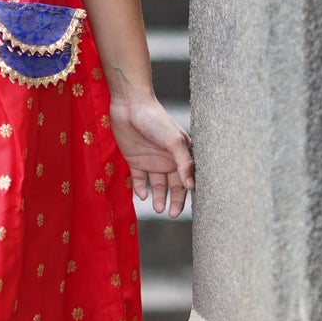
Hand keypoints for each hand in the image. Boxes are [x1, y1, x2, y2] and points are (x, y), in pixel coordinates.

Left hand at [108, 93, 193, 217]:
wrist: (130, 105)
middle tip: (172, 215)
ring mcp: (150, 160)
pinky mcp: (134, 159)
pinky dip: (140, 189)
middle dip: (175, 201)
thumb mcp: (173, 140)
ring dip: (158, 198)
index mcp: (180, 154)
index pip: (187, 178)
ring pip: (157, 185)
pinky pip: (138, 179)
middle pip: (174, 185)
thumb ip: (183, 162)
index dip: (189, 193)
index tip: (189, 209)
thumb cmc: (155, 119)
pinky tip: (142, 195)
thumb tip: (191, 185)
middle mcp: (167, 159)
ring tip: (157, 209)